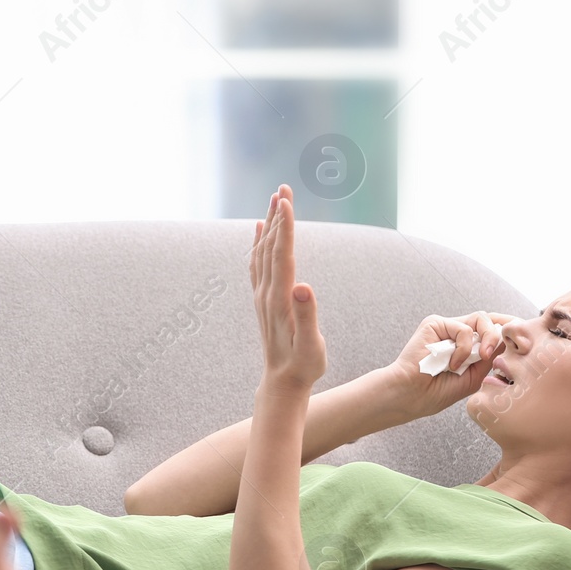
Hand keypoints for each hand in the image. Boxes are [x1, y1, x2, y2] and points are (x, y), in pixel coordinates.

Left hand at [251, 185, 325, 393]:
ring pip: (263, 251)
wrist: (282, 382)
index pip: (282, 255)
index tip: (286, 201)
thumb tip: (304, 286)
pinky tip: (261, 229)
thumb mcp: (312, 345)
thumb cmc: (303, 365)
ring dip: (269, 224)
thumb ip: (308, 315)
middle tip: (283, 187)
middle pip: (271, 246)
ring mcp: (262, 296)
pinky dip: (259, 242)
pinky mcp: (263, 299)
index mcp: (281, 300)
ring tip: (275, 199)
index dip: (285, 227)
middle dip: (277, 215)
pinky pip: (257, 263)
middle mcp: (267, 293)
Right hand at [384, 310, 517, 419]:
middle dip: (508, 331)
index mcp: (468, 346)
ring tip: (481, 357)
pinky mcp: (435, 323)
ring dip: (488, 339)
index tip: (526, 343)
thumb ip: (491, 359)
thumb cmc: (437, 392)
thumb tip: (511, 342)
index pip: (495, 330)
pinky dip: (464, 348)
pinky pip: (464, 328)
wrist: (411, 396)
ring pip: (481, 318)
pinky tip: (453, 363)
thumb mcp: (474, 377)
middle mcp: (458, 334)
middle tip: (518, 346)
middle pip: (492, 320)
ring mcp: (447, 328)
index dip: (511, 331)